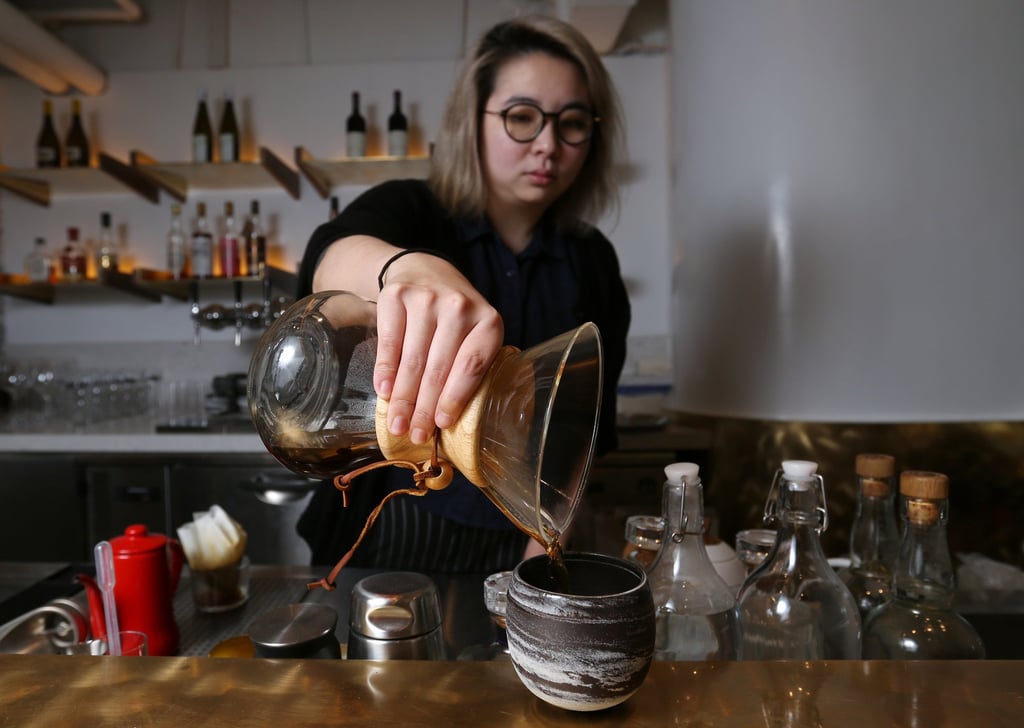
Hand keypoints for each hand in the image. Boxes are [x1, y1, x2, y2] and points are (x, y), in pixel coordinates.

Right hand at [374, 252, 503, 443]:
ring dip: (403, 397)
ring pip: (413, 359)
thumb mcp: (473, 335)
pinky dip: (386, 370)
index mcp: (488, 322)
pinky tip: (383, 390)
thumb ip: (467, 368)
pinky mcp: (397, 295)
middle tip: (414, 436)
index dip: (455, 398)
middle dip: (424, 408)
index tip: (442, 424)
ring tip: (396, 423)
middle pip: (439, 368)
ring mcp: (427, 298)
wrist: (424, 270)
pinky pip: (390, 341)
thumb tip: (446, 422)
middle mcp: (460, 307)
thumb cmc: (453, 318)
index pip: (471, 366)